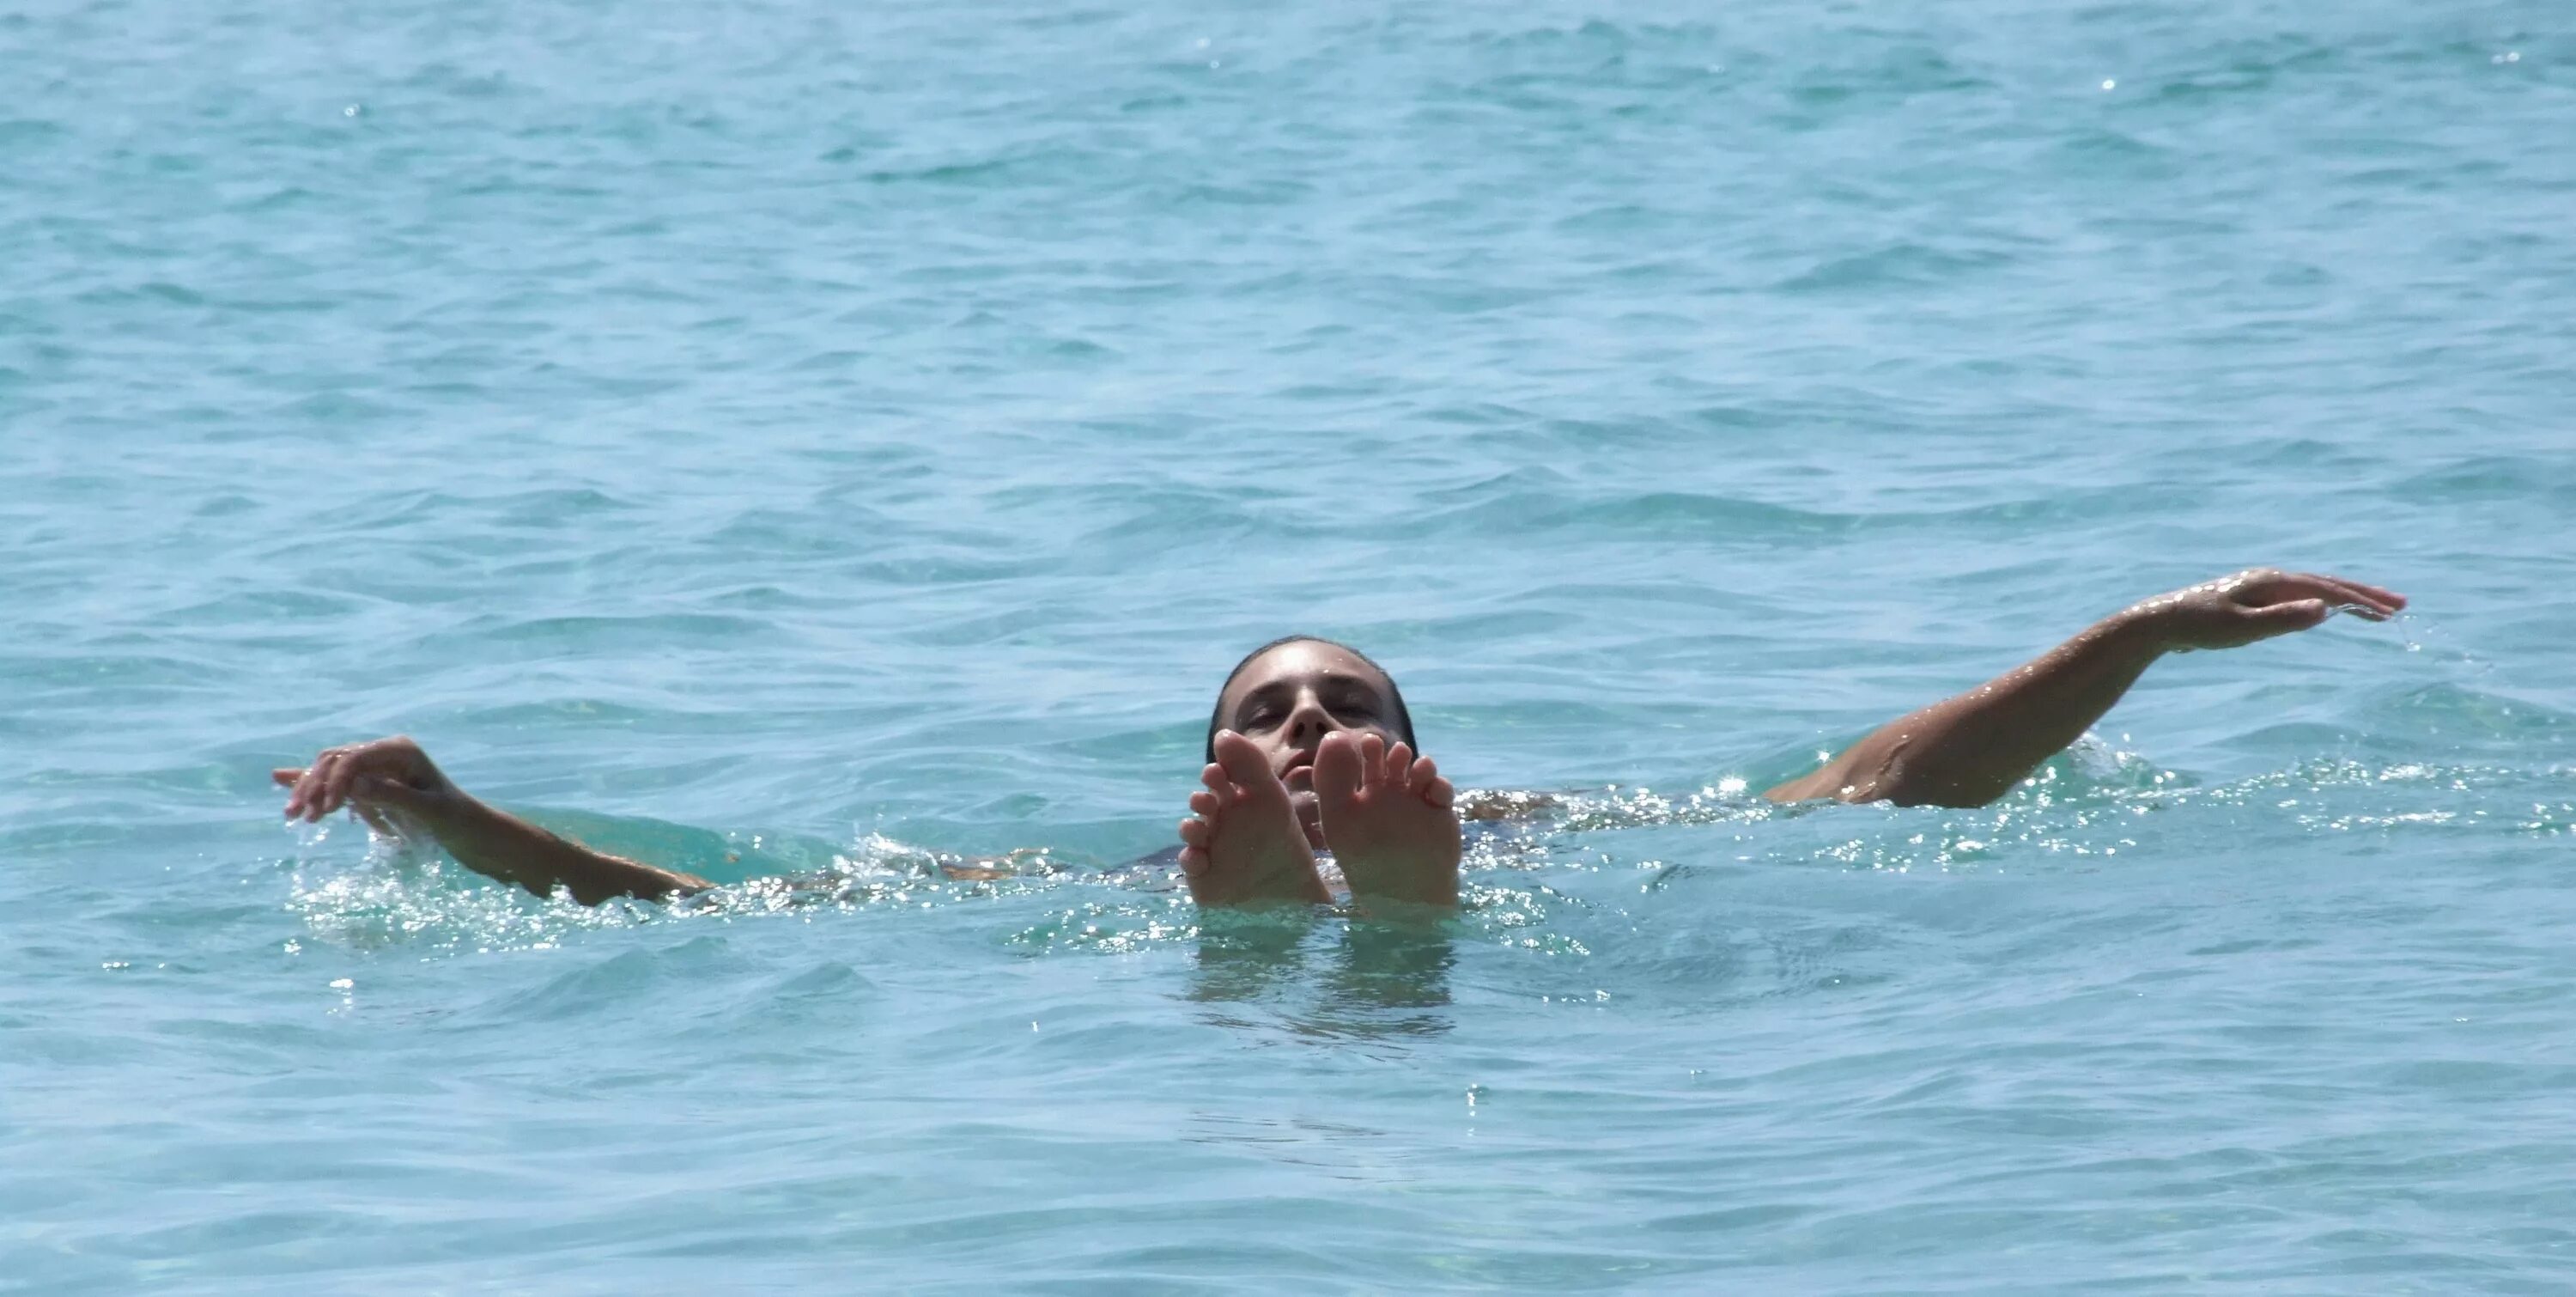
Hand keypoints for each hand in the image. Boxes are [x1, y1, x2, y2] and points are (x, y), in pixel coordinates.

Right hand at [273, 735, 457, 823]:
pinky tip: (281, 778)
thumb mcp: (429, 811)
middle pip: (335, 761)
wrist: (471, 831)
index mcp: (400, 750)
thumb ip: (393, 796)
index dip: (335, 781)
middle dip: (313, 786)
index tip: (324, 810)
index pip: (354, 758)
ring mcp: (375, 767)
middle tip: (296, 816)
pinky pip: (336, 781)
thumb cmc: (456, 819)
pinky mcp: (370, 783)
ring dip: (309, 791)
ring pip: (330, 771)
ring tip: (292, 815)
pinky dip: (313, 785)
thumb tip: (352, 785)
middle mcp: (384, 752)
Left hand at [2122, 569, 2406, 651]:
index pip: (2326, 590)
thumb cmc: (2197, 627)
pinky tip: (2328, 613)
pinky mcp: (2253, 600)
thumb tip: (2324, 610)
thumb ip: (2281, 620)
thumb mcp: (2240, 629)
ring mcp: (2261, 588)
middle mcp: (2269, 579)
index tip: (2392, 613)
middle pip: (2326, 585)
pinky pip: (2298, 599)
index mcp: (2271, 582)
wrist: (2159, 622)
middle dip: (2363, 596)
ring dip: (2345, 599)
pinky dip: (2321, 603)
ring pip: (2313, 591)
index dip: (2361, 601)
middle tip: (2400, 607)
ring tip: (2375, 612)